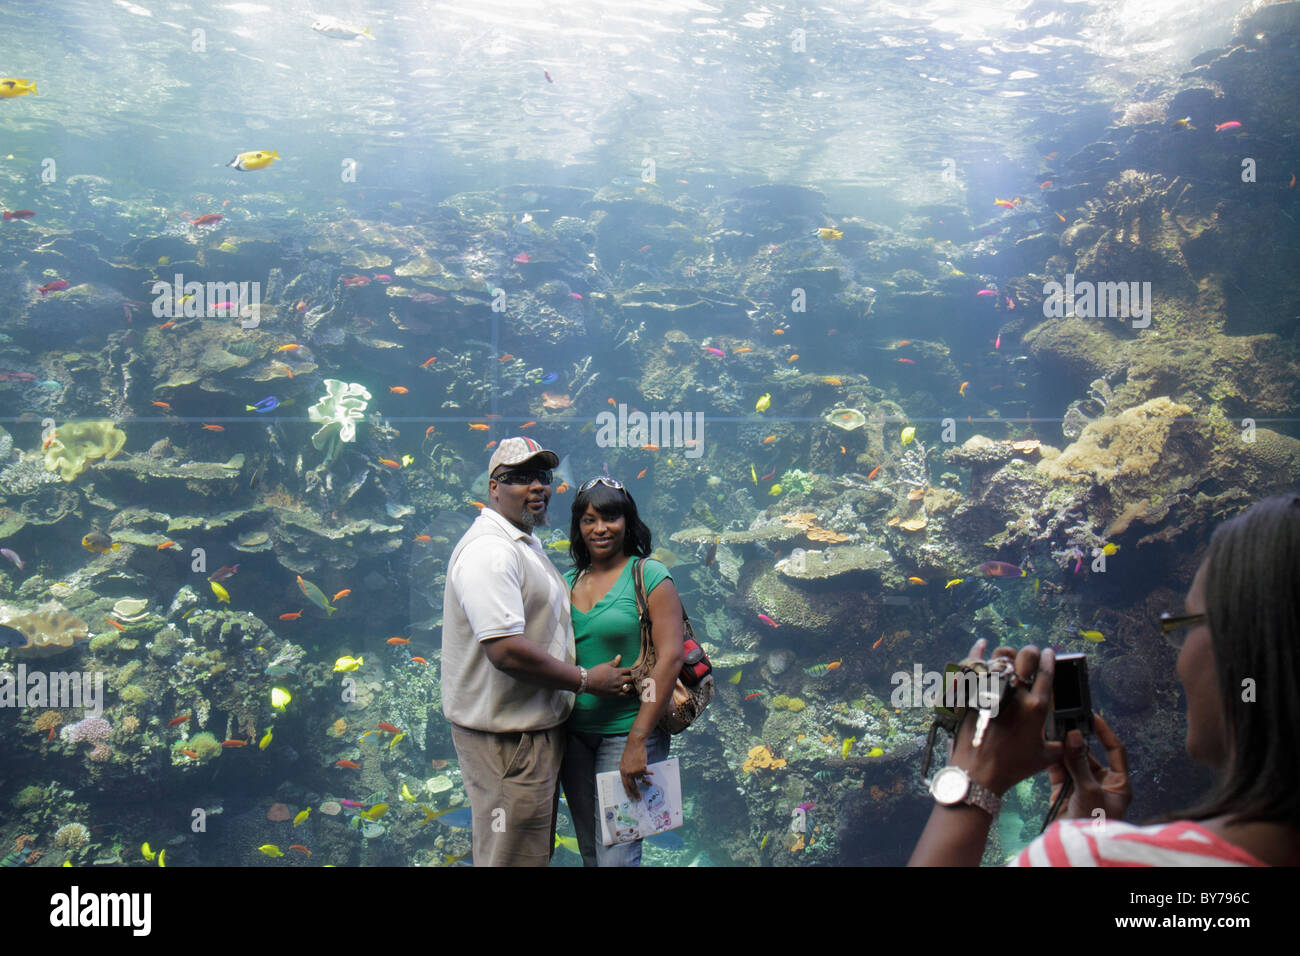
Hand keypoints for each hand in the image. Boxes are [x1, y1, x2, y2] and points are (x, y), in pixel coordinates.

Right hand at [585, 655, 635, 697]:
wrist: (588, 681)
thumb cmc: (596, 672)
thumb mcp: (605, 665)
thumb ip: (614, 662)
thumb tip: (619, 656)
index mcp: (617, 671)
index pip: (630, 670)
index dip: (635, 670)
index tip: (640, 671)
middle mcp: (618, 679)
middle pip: (631, 679)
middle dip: (637, 679)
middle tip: (643, 679)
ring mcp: (617, 687)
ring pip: (629, 687)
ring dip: (634, 687)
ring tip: (639, 687)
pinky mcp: (614, 694)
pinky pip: (624, 695)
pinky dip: (629, 694)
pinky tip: (632, 694)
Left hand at [620, 737, 651, 800]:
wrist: (635, 744)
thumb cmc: (630, 752)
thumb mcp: (625, 763)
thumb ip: (627, 771)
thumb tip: (631, 779)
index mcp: (622, 771)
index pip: (625, 785)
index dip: (628, 792)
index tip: (630, 798)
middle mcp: (628, 772)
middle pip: (632, 785)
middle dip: (636, 793)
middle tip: (639, 798)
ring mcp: (635, 771)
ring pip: (641, 780)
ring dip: (646, 783)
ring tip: (649, 785)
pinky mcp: (641, 768)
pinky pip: (646, 773)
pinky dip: (649, 773)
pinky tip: (652, 774)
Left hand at [950, 639, 1062, 794]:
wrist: (978, 772)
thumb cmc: (1012, 767)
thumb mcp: (1045, 758)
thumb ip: (1061, 744)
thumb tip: (1071, 738)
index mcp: (1036, 707)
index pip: (1047, 673)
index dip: (1050, 659)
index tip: (1050, 653)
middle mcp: (1016, 694)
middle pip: (1026, 657)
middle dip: (1031, 652)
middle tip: (1031, 655)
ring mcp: (992, 690)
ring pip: (1001, 657)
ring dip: (1008, 653)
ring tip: (1010, 657)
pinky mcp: (972, 692)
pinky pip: (973, 663)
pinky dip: (977, 651)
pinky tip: (981, 644)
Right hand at [1048, 714, 1131, 822]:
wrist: (1076, 848)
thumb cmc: (1095, 824)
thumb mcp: (1090, 791)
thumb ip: (1080, 763)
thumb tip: (1075, 736)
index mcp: (1118, 784)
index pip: (1115, 751)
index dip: (1105, 733)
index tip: (1093, 718)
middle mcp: (1101, 784)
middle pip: (1089, 755)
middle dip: (1078, 742)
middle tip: (1066, 725)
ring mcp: (1082, 787)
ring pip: (1072, 761)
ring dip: (1064, 750)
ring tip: (1055, 735)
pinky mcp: (1064, 792)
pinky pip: (1059, 771)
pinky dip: (1053, 761)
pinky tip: (1048, 750)